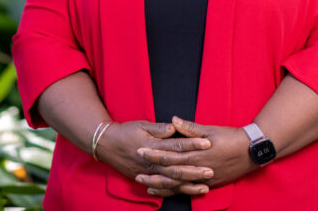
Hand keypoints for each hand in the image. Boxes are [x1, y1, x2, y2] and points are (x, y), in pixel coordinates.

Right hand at [96, 120, 213, 196]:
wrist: (106, 145)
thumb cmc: (125, 132)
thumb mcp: (141, 125)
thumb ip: (159, 128)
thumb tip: (174, 126)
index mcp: (152, 146)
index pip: (176, 145)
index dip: (192, 144)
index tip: (207, 143)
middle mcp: (151, 162)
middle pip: (176, 168)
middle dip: (194, 170)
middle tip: (211, 170)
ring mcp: (148, 173)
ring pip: (171, 183)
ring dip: (188, 185)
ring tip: (204, 187)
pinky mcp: (146, 179)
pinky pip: (162, 189)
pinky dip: (175, 192)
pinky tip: (187, 193)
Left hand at [135, 116, 254, 193]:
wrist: (252, 151)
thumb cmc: (231, 138)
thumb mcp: (211, 129)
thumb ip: (190, 128)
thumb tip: (173, 120)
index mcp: (197, 153)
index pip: (171, 154)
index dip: (155, 153)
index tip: (140, 151)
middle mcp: (199, 168)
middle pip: (171, 171)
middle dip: (153, 171)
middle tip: (137, 171)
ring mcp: (204, 178)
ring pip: (178, 184)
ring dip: (161, 185)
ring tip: (146, 184)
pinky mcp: (209, 184)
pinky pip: (188, 190)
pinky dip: (175, 191)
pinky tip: (164, 191)